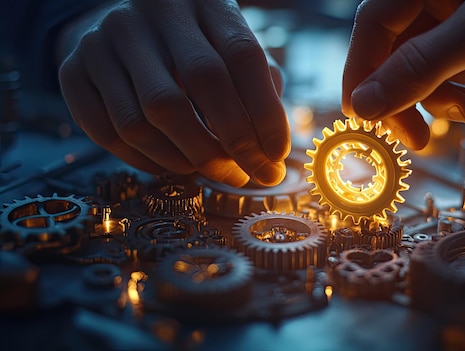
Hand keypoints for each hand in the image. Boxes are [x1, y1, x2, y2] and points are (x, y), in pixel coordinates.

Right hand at [59, 0, 289, 186]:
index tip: (276, 157)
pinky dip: (146, 162)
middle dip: (231, 143)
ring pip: (149, 117)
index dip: (265, 113)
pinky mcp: (73, 69)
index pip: (243, 56)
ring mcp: (107, 38)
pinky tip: (172, 166)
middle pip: (200, 82)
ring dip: (187, 159)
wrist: (119, 25)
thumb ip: (258, 88)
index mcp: (204, 1)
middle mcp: (154, 12)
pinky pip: (109, 133)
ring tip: (212, 171)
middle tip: (248, 176)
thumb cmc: (191, 47)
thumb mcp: (229, 50)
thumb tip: (270, 151)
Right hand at [342, 0, 464, 149]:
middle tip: (412, 137)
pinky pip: (441, 69)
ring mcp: (445, 16)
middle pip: (390, 53)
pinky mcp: (463, 34)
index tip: (362, 117)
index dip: (361, 74)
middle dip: (403, 97)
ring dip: (435, 100)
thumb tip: (364, 105)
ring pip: (416, 67)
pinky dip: (453, 92)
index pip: (372, 28)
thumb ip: (420, 67)